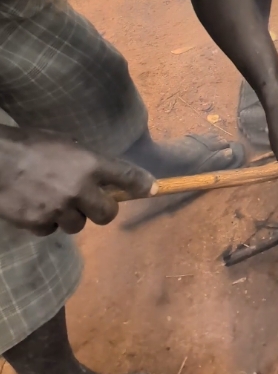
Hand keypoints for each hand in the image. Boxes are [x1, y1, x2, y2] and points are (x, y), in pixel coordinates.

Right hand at [0, 134, 153, 234]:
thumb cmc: (29, 144)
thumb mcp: (64, 143)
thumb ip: (85, 160)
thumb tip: (102, 175)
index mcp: (88, 163)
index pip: (126, 176)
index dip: (142, 184)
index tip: (152, 188)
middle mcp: (79, 188)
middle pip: (108, 213)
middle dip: (102, 209)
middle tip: (92, 202)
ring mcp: (59, 209)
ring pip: (78, 225)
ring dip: (71, 215)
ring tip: (54, 199)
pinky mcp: (38, 224)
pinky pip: (51, 230)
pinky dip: (46, 221)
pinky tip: (35, 206)